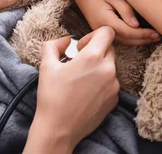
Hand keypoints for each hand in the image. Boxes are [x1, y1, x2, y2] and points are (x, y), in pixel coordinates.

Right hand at [25, 28, 119, 151]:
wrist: (58, 129)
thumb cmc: (51, 96)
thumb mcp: (46, 65)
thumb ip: (54, 45)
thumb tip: (66, 40)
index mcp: (93, 57)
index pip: (108, 32)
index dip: (93, 35)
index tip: (81, 47)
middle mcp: (108, 69)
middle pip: (109, 48)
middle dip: (95, 51)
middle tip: (78, 63)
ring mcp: (114, 85)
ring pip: (110, 66)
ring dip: (98, 68)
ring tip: (80, 80)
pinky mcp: (115, 99)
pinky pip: (111, 83)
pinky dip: (102, 83)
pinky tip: (86, 93)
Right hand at [72, 0, 159, 45]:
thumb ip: (125, 9)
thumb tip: (136, 25)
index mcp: (104, 20)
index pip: (128, 32)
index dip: (144, 34)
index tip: (157, 33)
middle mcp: (101, 29)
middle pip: (126, 40)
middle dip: (143, 40)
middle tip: (158, 37)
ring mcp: (98, 31)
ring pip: (121, 41)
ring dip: (137, 41)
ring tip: (152, 37)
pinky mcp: (99, 29)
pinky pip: (116, 38)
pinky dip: (129, 38)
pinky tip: (138, 35)